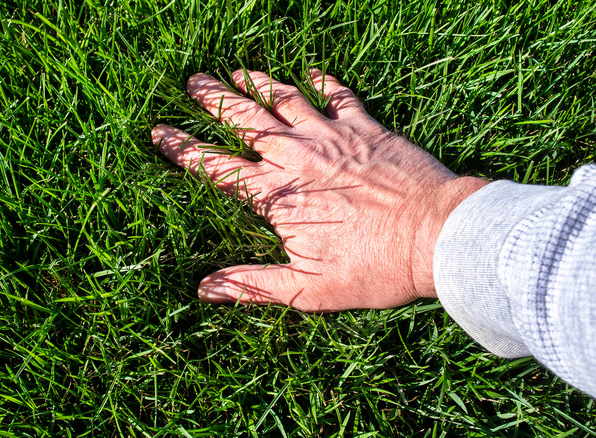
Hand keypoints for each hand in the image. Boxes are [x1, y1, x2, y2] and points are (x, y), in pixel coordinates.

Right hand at [152, 69, 486, 310]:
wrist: (435, 236)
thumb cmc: (373, 268)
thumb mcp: (307, 289)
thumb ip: (253, 284)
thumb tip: (205, 289)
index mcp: (276, 195)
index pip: (216, 167)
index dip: (183, 149)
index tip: (160, 133)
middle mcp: (296, 156)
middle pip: (245, 121)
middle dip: (214, 100)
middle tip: (194, 82)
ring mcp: (332, 135)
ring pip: (284, 99)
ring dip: (257, 83)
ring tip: (236, 71)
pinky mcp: (366, 126)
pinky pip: (339, 94)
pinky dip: (324, 81)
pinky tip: (314, 72)